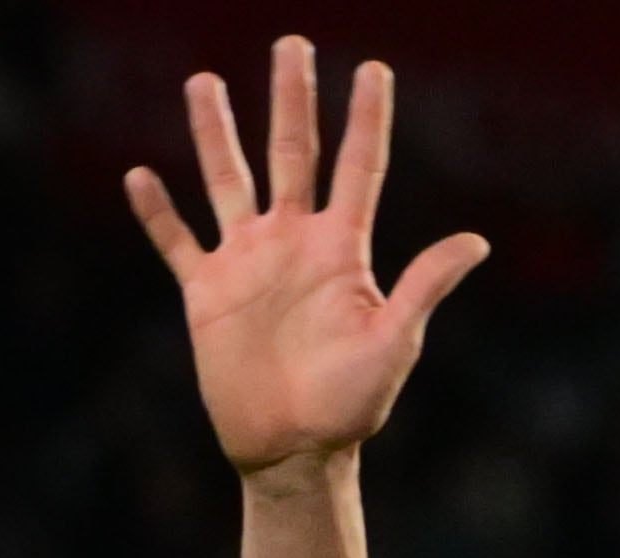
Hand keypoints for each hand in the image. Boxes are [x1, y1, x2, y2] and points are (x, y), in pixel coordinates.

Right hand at [127, 38, 488, 486]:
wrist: (295, 451)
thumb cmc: (353, 404)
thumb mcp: (395, 341)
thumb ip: (425, 286)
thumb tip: (476, 241)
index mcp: (342, 251)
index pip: (357, 168)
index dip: (365, 119)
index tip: (372, 68)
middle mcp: (294, 244)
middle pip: (292, 154)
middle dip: (291, 100)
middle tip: (291, 44)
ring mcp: (247, 263)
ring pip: (227, 180)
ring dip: (215, 133)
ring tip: (205, 81)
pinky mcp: (206, 291)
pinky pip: (176, 241)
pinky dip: (157, 212)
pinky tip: (142, 175)